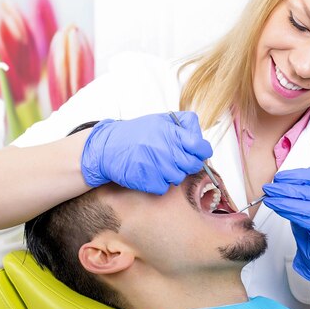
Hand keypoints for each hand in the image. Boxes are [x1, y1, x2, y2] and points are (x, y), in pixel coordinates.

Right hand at [81, 112, 212, 194]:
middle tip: (176, 160)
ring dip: (171, 174)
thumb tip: (201, 139)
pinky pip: (164, 187)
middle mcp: (165, 148)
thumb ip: (183, 127)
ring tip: (159, 165)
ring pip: (178, 177)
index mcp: (170, 131)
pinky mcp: (147, 180)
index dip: (201, 151)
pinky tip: (149, 173)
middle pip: (192, 164)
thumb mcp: (160, 121)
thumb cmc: (135, 134)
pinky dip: (158, 183)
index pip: (200, 146)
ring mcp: (156, 165)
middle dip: (187, 164)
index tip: (197, 152)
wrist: (108, 147)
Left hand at [262, 168, 309, 282]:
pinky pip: (304, 220)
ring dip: (284, 201)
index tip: (279, 177)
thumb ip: (298, 193)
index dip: (295, 175)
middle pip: (309, 191)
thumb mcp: (307, 204)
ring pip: (306, 206)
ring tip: (270, 199)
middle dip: (285, 188)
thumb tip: (277, 184)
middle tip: (269, 189)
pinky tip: (278, 210)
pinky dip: (288, 213)